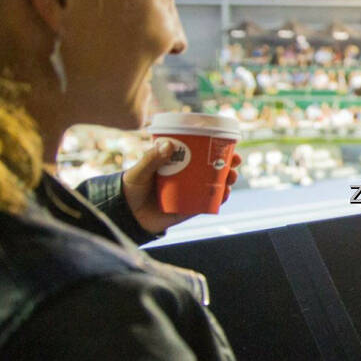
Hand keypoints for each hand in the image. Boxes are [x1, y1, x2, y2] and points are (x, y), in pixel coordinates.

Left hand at [121, 139, 241, 234]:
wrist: (125, 216)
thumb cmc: (130, 189)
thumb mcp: (139, 171)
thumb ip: (152, 159)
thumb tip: (169, 145)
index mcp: (177, 163)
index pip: (200, 151)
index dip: (216, 147)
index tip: (228, 144)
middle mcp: (187, 176)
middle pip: (213, 167)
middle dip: (228, 164)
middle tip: (234, 161)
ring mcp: (190, 192)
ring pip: (214, 184)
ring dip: (227, 180)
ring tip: (231, 178)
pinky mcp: (189, 208)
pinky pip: (208, 203)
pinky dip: (219, 198)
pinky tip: (225, 194)